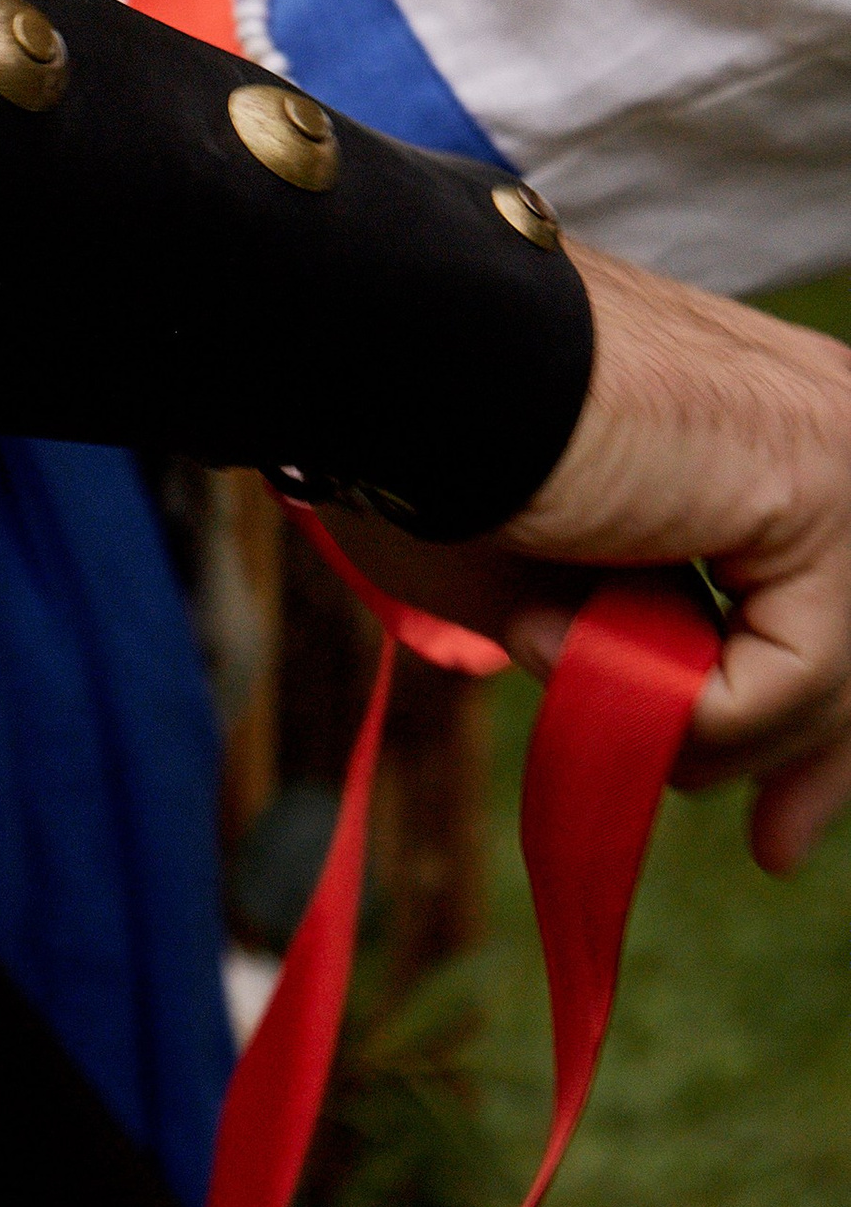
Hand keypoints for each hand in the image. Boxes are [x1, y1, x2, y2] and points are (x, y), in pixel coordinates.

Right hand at [332, 245, 850, 872]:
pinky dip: (667, 705)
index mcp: (769, 430)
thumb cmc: (426, 452)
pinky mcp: (822, 490)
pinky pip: (780, 688)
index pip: (833, 613)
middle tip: (771, 845)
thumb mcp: (549, 590)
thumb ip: (631, 652)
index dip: (811, 736)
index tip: (777, 831)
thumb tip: (663, 727)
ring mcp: (838, 451)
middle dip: (804, 762)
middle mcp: (828, 427)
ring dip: (671, 717)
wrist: (399, 361)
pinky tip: (558, 630)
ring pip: (816, 687)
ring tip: (545, 642)